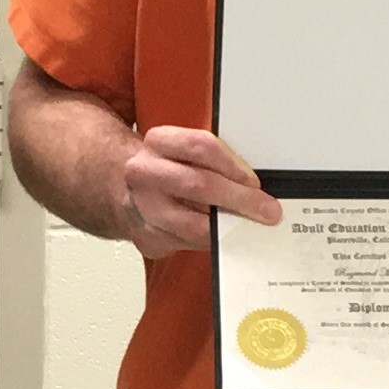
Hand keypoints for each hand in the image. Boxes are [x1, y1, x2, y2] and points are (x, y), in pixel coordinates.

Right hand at [110, 125, 283, 257]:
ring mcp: (142, 208)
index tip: (254, 181)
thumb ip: (214, 162)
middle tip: (267, 211)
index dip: (233, 165)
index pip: (201, 147)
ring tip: (248, 226)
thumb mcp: (183, 152)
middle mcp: (145, 173)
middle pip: (199, 185)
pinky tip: (220, 236)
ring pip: (192, 224)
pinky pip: (186, 245)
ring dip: (227, 228)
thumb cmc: (165, 169)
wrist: (120, 188)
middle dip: (239, 200)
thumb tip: (252, 185)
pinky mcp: (146, 237)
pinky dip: (209, 242)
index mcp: (158, 142)